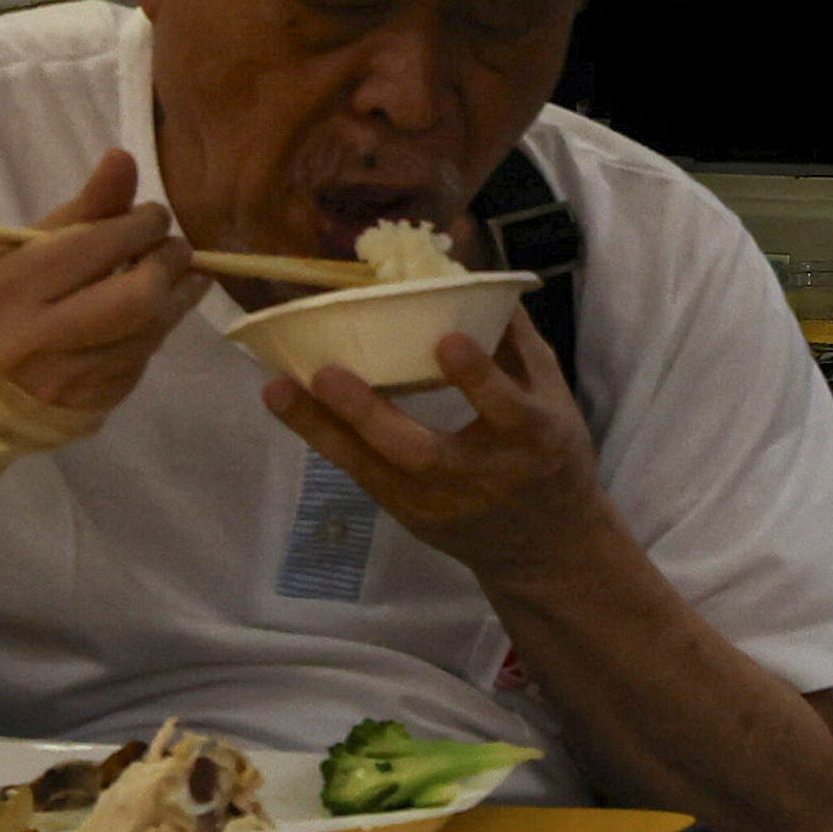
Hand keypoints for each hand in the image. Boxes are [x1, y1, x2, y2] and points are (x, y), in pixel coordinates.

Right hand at [0, 149, 203, 426]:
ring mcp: (67, 380)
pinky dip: (157, 327)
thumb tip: (124, 158)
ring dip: (176, 295)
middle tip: (171, 247)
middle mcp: (37, 340)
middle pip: (138, 297)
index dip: (143, 223)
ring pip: (151, 331)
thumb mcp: (11, 255)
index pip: (99, 246)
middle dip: (168, 263)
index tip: (150, 215)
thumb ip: (78, 211)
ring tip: (172, 274)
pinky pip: (144, 358)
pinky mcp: (93, 405)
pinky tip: (152, 312)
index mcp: (9, 290)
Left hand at [264, 309, 603, 577]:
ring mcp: (438, 503)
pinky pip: (363, 475)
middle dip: (368, 414)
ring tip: (278, 390)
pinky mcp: (409, 516)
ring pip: (373, 468)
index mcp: (533, 438)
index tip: (446, 340)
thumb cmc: (554, 456)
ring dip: (321, 429)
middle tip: (325, 373)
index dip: (477, 378)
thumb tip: (478, 283)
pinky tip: (294, 408)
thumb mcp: (555, 397)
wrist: (546, 548)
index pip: (504, 408)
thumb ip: (518, 345)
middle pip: (419, 451)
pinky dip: (328, 440)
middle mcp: (482, 476)